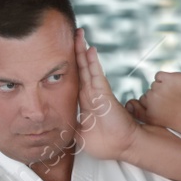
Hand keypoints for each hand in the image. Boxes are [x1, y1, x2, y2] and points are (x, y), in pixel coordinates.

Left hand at [72, 27, 145, 162]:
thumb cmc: (105, 143)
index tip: (63, 52)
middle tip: (73, 34)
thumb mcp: (79, 135)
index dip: (70, 65)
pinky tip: (90, 50)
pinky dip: (93, 63)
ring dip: (83, 51)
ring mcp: (98, 92)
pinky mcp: (104, 95)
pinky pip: (97, 75)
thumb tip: (57, 126)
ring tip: (80, 34)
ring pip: (88, 68)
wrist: (123, 147)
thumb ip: (70, 126)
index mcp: (85, 101)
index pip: (75, 78)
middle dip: (76, 50)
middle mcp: (91, 93)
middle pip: (81, 68)